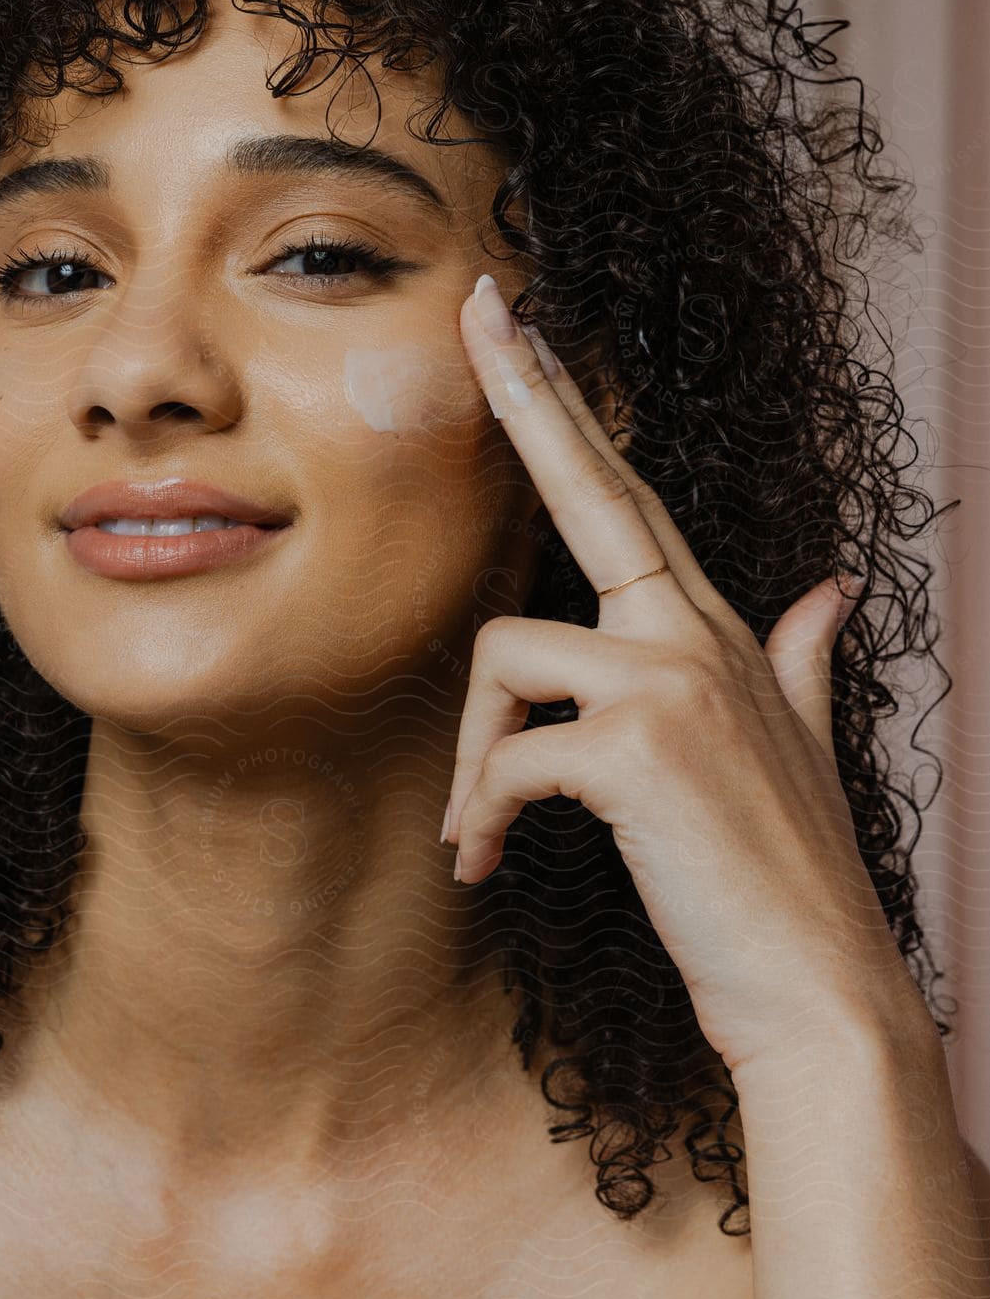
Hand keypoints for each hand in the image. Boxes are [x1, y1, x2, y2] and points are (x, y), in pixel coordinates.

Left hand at [444, 273, 913, 1077]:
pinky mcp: (641, 750)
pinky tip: (485, 864)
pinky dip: (480, 813)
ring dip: (468, 754)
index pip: (631, 500)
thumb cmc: (786, 881)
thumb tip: (830, 590)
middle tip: (476, 308)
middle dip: (528, 396)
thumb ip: (804, 660)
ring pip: (508, 654)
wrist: (819, 991)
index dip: (572, 411)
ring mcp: (675, 685)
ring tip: (475, 832)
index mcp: (719, 636)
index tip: (521, 330)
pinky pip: (511, 755)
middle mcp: (699, 638)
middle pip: (593, 491)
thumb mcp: (801, 748)